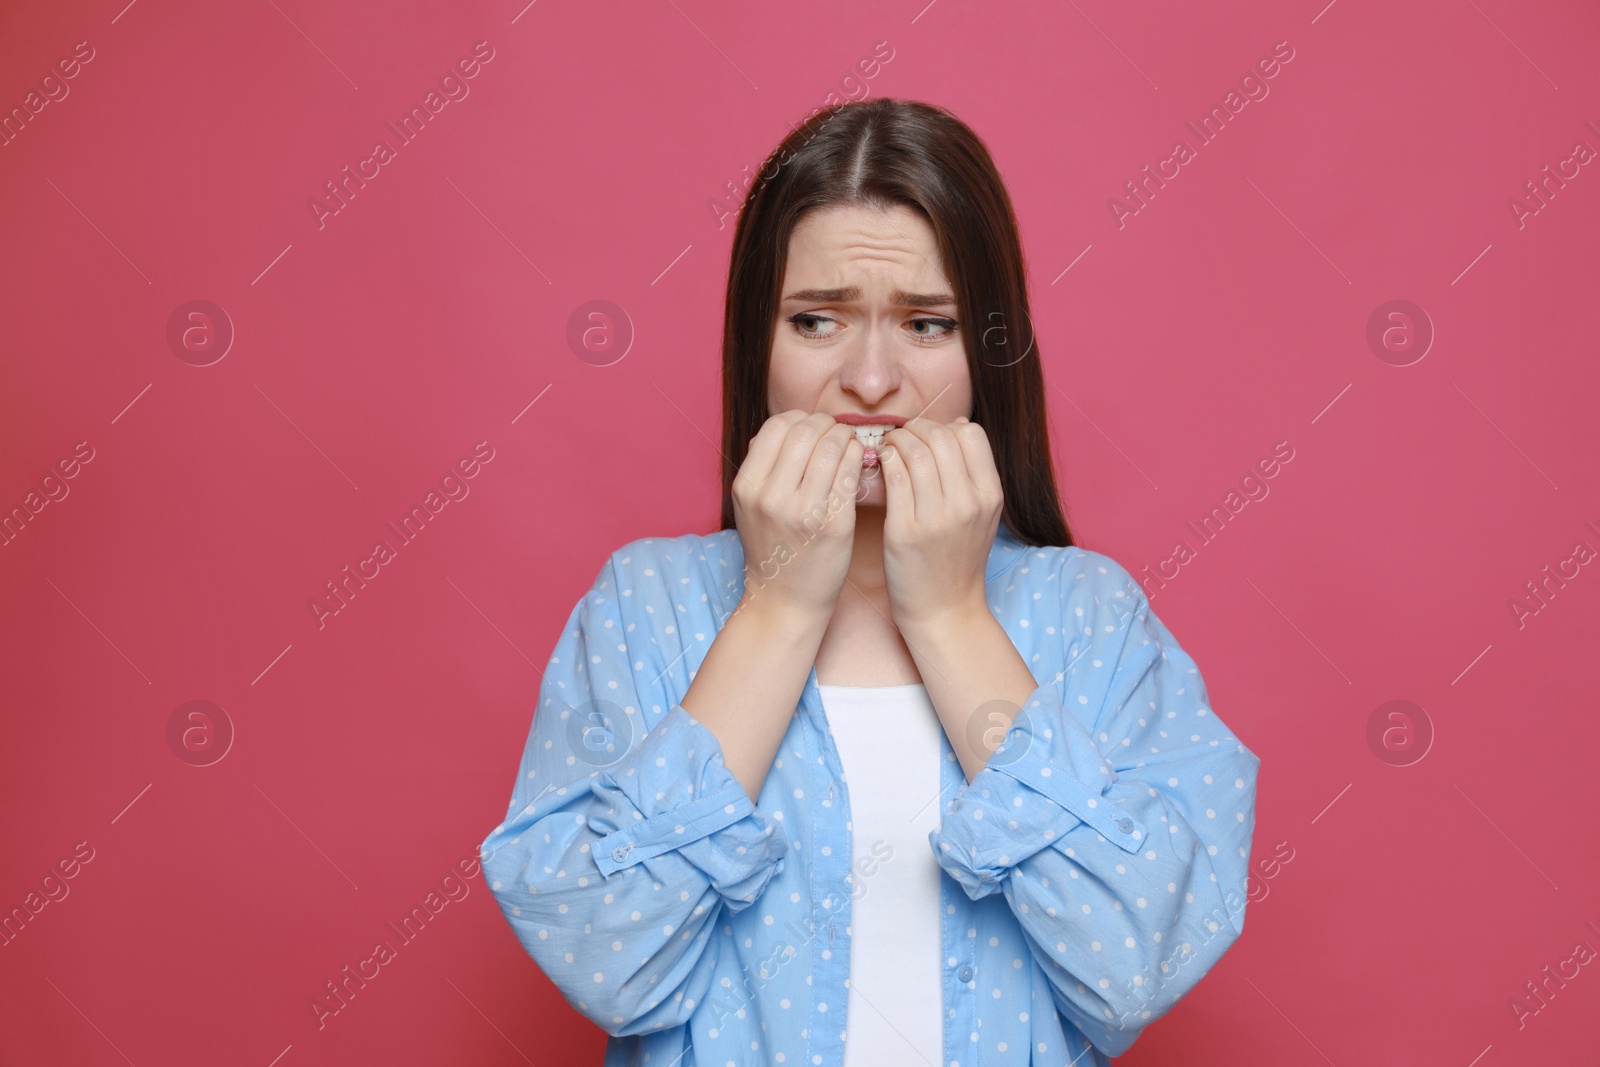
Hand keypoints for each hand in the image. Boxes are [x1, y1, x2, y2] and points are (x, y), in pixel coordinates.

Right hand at [730, 410, 863, 620]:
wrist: (785, 600)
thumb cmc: (774, 548)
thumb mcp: (751, 506)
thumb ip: (763, 467)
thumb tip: (790, 426)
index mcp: (747, 487)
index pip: (777, 427)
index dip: (800, 419)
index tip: (813, 427)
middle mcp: (771, 497)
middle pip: (806, 431)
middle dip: (827, 425)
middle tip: (836, 433)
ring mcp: (803, 511)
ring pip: (832, 446)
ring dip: (846, 438)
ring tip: (849, 445)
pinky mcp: (833, 524)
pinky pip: (850, 472)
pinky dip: (858, 458)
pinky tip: (858, 461)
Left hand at [877, 415, 1003, 631]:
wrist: (945, 609)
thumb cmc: (957, 558)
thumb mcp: (981, 514)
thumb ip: (973, 472)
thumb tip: (957, 425)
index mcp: (990, 495)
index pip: (971, 435)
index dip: (944, 426)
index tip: (926, 435)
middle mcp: (968, 504)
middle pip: (941, 438)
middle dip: (916, 428)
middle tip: (901, 436)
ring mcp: (937, 518)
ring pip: (916, 453)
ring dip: (897, 441)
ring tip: (889, 447)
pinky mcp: (906, 531)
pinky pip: (894, 478)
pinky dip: (885, 461)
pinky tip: (881, 463)